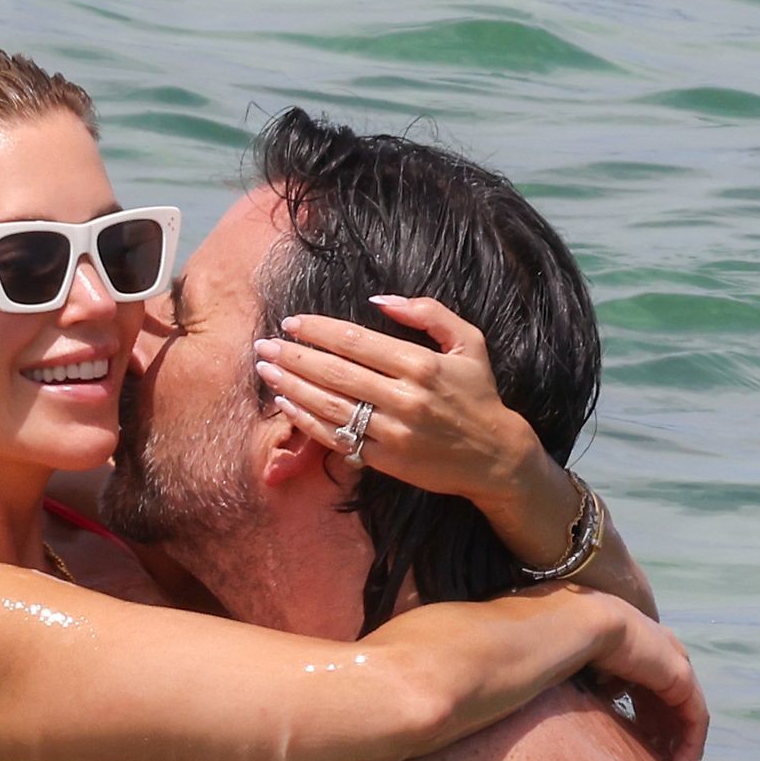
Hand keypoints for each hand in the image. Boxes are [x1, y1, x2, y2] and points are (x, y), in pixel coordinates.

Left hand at [255, 295, 558, 517]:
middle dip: (293, 357)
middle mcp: (404, 398)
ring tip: (267, 372)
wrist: (495, 457)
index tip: (291, 323)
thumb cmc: (479, 394)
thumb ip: (428, 313)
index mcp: (421, 364)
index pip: (355, 341)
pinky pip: (337, 438)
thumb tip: (379, 300)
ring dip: (292, 387)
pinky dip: (307, 423)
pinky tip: (286, 407)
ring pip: (330, 405)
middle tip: (264, 346)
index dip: (317, 330)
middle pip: (335, 372)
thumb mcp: (468, 342)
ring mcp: (392, 432)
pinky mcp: (385, 460)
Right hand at [587, 598, 707, 760]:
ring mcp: (674, 659)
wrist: (580, 624)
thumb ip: (597, 684)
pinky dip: (691, 742)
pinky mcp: (682, 677)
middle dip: (665, 728)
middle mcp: (659, 645)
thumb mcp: (583, 668)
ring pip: (686, 707)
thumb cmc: (567, 642)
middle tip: (657, 758)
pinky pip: (695, 716)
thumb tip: (596, 705)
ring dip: (681, 739)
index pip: (648, 680)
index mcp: (634, 639)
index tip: (637, 739)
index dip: (645, 711)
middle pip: (670, 694)